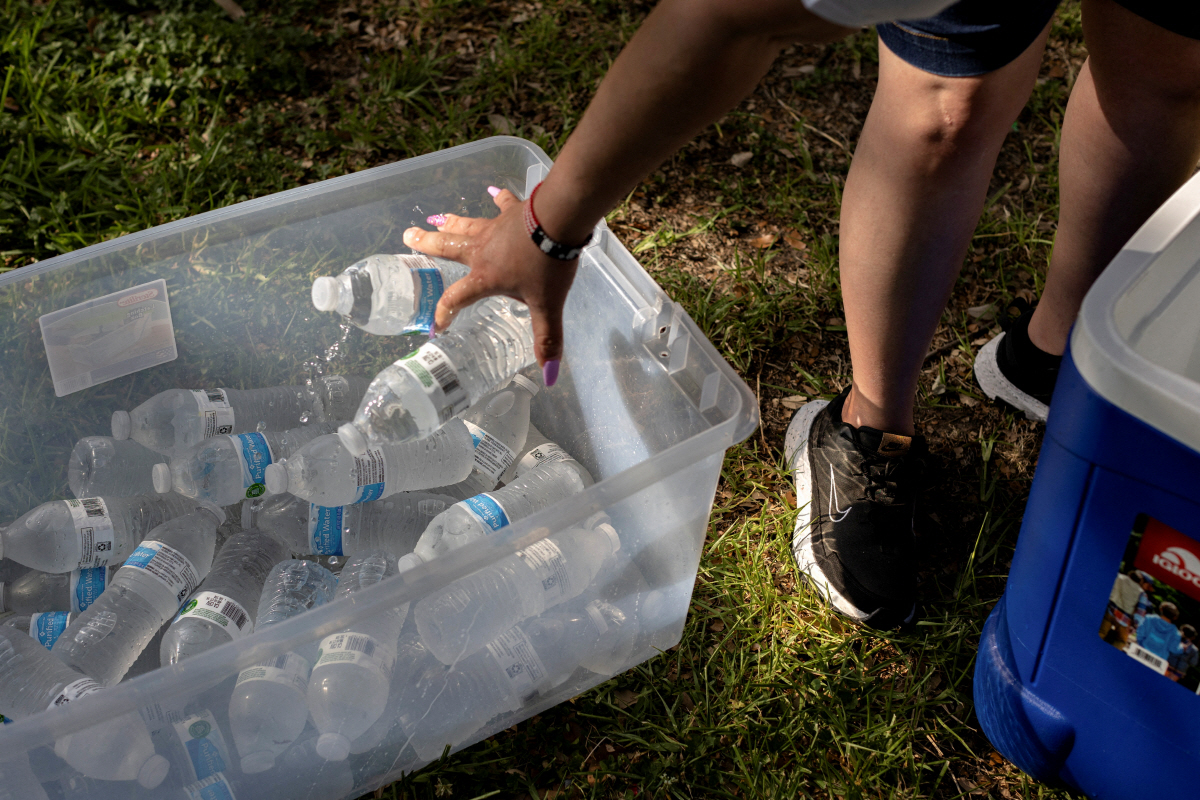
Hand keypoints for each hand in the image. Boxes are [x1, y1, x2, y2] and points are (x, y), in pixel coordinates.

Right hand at [403, 187, 578, 386]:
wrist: (560, 221)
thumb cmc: (548, 266)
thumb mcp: (547, 306)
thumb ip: (547, 339)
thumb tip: (550, 376)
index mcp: (485, 277)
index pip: (457, 298)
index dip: (445, 313)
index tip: (437, 326)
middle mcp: (482, 251)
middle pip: (447, 248)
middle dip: (426, 244)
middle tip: (407, 236)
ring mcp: (495, 228)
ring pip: (466, 226)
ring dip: (450, 223)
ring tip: (434, 219)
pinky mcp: (512, 212)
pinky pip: (501, 205)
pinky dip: (497, 199)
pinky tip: (492, 191)